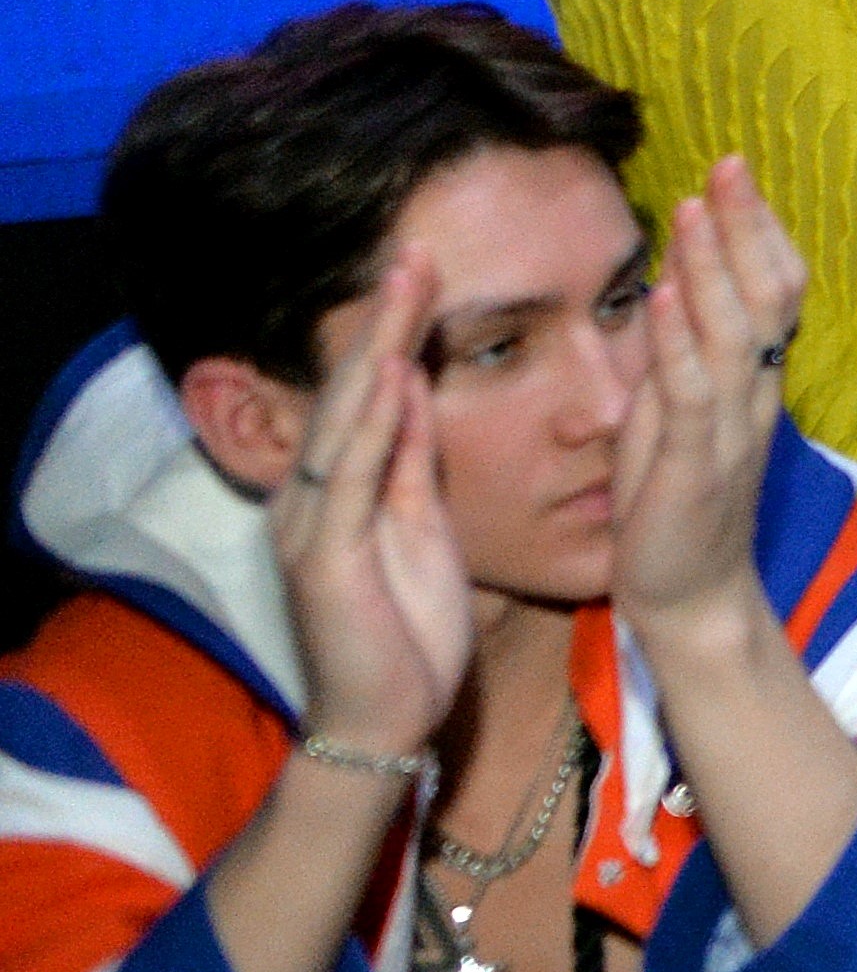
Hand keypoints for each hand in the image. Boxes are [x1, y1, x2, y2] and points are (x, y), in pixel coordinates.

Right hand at [268, 259, 474, 765]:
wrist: (384, 721)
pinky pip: (353, 479)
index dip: (395, 331)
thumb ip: (414, 463)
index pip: (372, 393)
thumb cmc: (408, 631)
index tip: (425, 268)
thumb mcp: (423, 528)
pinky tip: (391, 380)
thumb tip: (419, 389)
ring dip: (377, 352)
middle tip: (415, 250)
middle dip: (385, 322)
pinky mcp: (326, 559)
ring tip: (404, 287)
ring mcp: (314, 525)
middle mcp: (316, 497)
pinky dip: (371, 427)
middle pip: (353, 391)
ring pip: (347, 421)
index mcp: (344, 490)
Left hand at [607, 158, 806, 642]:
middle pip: (767, 296)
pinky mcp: (694, 467)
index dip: (755, 230)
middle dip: (744, 227)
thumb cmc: (674, 507)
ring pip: (734, 334)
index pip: (772, 291)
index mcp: (752, 382)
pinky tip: (662, 300)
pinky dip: (678, 344)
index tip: (730, 174)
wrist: (689, 598)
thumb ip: (674, 362)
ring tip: (693, 211)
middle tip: (727, 165)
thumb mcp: (673, 420)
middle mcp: (753, 396)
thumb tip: (662, 293)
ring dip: (711, 268)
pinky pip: (692, 397)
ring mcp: (729, 430)